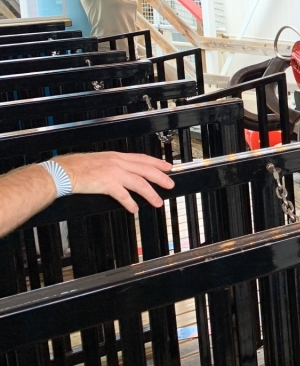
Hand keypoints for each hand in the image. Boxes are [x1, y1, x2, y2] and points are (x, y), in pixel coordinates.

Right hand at [58, 152, 173, 211]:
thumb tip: (125, 171)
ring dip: (150, 194)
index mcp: (117, 156)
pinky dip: (130, 203)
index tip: (168, 167)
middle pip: (145, 170)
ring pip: (139, 183)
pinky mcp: (107, 184)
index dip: (157, 163)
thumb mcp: (100, 160)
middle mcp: (117, 163)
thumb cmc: (77, 167)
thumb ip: (114, 164)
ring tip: (157, 202)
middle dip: (160, 178)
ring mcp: (113, 173)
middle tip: (170, 184)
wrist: (63, 171)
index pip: (142, 158)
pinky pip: (123, 195)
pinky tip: (134, 209)